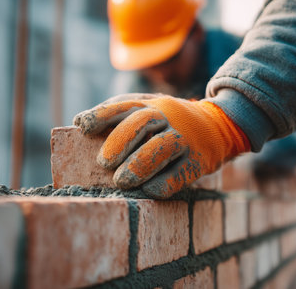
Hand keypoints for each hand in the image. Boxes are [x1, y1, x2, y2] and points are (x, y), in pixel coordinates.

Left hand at [73, 95, 249, 197]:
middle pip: (144, 122)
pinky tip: (148, 191)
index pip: (125, 105)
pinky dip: (163, 184)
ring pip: (163, 147)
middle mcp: (169, 118)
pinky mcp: (198, 161)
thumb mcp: (149, 107)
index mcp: (152, 105)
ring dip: (140, 165)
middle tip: (103, 162)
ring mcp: (185, 139)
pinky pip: (181, 173)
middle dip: (121, 140)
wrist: (217, 127)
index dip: (103, 114)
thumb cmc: (169, 121)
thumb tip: (78, 122)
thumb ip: (118, 112)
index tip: (83, 126)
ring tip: (121, 182)